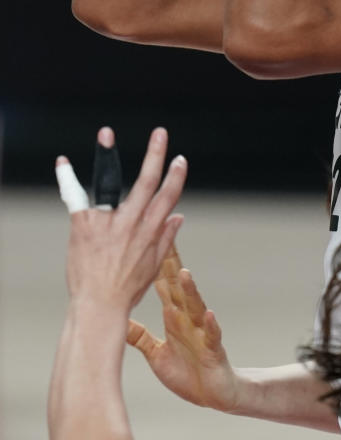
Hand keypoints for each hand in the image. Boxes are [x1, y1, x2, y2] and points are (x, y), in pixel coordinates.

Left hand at [60, 127, 185, 309]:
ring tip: (107, 133)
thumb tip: (179, 216)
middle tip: (160, 133)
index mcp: (149, 231)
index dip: (175, 177)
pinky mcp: (83, 226)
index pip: (168, 197)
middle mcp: (130, 223)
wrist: (98, 306)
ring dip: (109, 155)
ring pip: (110, 182)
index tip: (179, 160)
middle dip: (155, 155)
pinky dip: (67, 179)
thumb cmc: (125, 289)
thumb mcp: (153, 265)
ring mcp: (106, 223)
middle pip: (146, 182)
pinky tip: (63, 163)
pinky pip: (76, 198)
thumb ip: (166, 237)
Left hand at [127, 248, 239, 411]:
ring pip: (196, 307)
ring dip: (191, 290)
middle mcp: (188, 319)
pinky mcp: (213, 350)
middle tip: (168, 240)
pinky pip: (213, 335)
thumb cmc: (186, 371)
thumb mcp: (156, 354)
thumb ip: (140, 336)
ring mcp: (202, 332)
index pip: (165, 284)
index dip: (158, 263)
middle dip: (174, 265)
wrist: (214, 394)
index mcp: (175, 317)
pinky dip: (211, 325)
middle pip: (180, 288)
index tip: (150, 238)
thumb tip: (117, 320)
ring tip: (184, 273)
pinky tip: (209, 314)